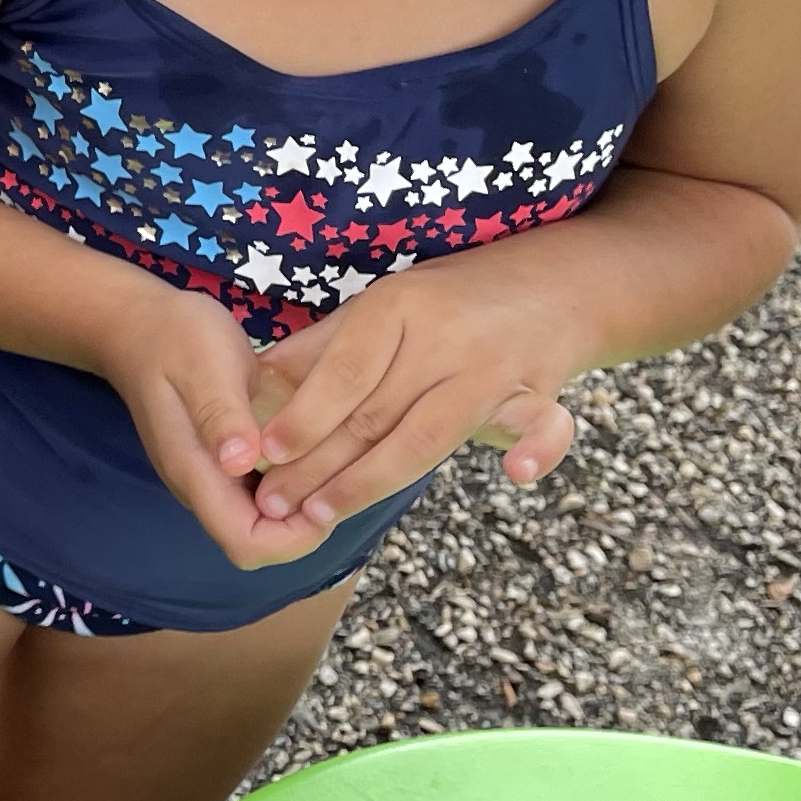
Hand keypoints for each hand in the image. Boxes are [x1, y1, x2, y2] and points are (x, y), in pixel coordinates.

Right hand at [99, 281, 330, 568]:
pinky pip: (261, 494)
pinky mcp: (221, 463)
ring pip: (262, 522)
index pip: (247, 544)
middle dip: (305, 525)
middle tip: (337, 472)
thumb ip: (221, 415)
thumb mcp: (204, 365)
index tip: (324, 491)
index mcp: (196, 473)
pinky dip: (291, 482)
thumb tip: (240, 463)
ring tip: (331, 459)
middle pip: (257, 543)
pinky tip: (312, 448)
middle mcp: (203, 488)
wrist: (138, 326)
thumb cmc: (174, 338)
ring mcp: (211, 478)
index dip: (293, 536)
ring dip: (300, 505)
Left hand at [245, 264, 577, 528]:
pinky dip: (538, 448)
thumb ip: (321, 348)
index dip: (305, 415)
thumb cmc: (445, 303)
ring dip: (371, 481)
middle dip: (318, 465)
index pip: (345, 371)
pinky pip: (543, 424)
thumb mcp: (379, 307)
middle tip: (273, 504)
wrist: (549, 284)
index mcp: (399, 306)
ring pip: (429, 436)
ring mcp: (495, 367)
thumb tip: (251, 383)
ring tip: (320, 515)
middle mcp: (446, 337)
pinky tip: (516, 473)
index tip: (265, 453)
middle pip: (376, 413)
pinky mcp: (538, 392)